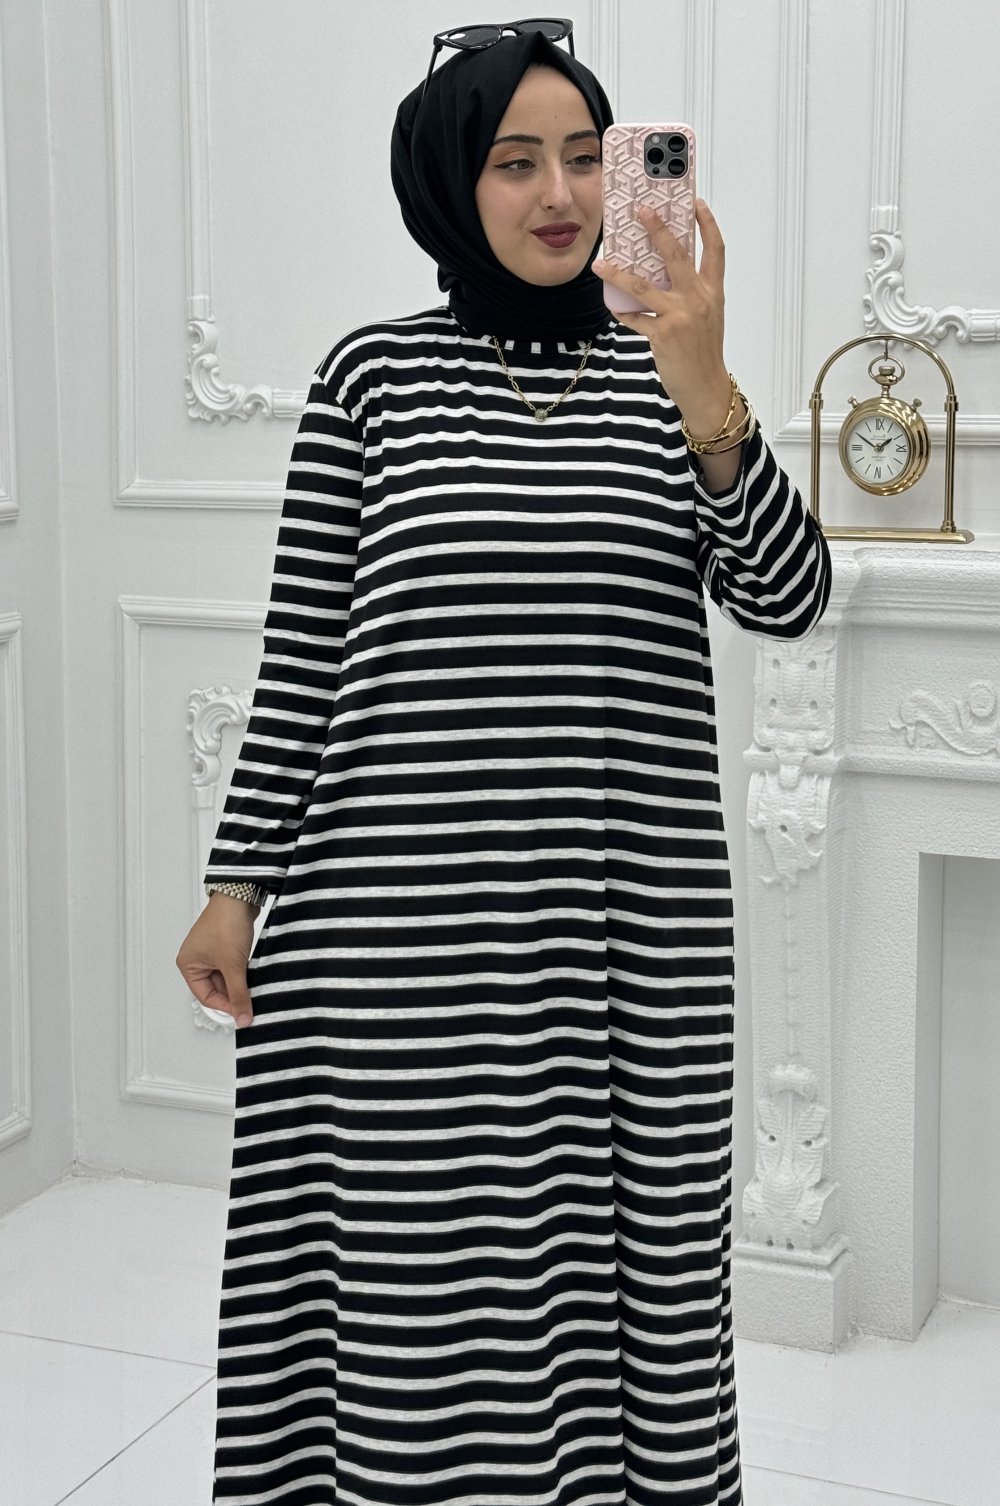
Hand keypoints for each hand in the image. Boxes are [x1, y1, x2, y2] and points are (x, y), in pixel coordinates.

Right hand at [175, 892, 256, 1027]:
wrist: (239, 896)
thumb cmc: (226, 923)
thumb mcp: (233, 965)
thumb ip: (239, 994)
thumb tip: (243, 1017)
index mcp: (188, 965)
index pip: (206, 997)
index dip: (225, 1006)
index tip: (242, 1012)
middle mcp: (196, 959)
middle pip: (216, 988)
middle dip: (233, 994)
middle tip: (251, 1001)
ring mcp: (210, 952)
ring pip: (226, 977)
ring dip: (239, 983)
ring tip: (253, 987)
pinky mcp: (224, 946)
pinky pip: (232, 966)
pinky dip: (242, 972)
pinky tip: (253, 974)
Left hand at [592, 198, 731, 435]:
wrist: (706, 386)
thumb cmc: (704, 351)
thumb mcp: (708, 316)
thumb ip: (693, 292)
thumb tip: (666, 273)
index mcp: (713, 292)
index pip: (714, 250)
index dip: (707, 224)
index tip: (695, 203)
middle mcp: (698, 299)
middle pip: (677, 255)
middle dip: (659, 229)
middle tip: (643, 210)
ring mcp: (680, 316)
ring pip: (644, 286)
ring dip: (619, 273)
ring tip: (601, 262)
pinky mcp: (663, 335)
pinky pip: (635, 318)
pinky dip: (621, 311)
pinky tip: (611, 304)